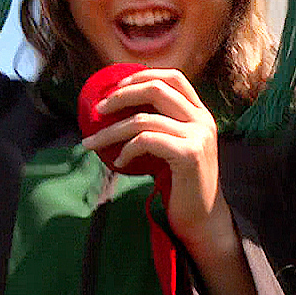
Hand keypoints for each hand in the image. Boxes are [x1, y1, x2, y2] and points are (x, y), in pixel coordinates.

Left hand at [80, 68, 236, 257]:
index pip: (173, 77)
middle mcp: (202, 119)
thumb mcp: (174, 146)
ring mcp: (198, 136)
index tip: (116, 88)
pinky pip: (147, 141)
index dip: (142, 76)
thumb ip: (160, 125)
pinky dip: (127, 149)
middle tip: (98, 110)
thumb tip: (119, 110)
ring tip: (92, 143)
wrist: (203, 219)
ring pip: (144, 119)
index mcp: (200, 113)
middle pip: (157, 89)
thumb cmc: (182, 184)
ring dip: (111, 130)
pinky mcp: (189, 155)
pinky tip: (118, 162)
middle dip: (121, 96)